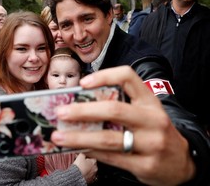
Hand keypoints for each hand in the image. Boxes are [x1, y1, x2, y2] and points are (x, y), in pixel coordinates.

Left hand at [51, 66, 194, 185]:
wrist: (182, 162)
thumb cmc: (155, 131)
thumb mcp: (145, 112)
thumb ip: (121, 106)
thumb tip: (81, 106)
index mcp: (150, 101)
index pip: (128, 77)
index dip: (104, 76)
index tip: (83, 82)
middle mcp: (152, 119)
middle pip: (114, 109)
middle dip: (82, 111)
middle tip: (61, 112)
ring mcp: (150, 143)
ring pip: (108, 138)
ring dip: (79, 137)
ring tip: (58, 136)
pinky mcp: (144, 165)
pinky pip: (110, 157)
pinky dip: (90, 151)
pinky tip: (77, 148)